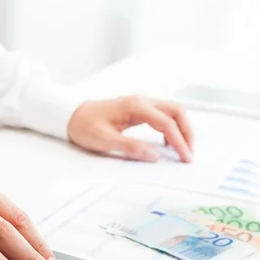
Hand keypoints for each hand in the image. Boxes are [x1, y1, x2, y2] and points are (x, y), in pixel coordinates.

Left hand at [67, 96, 193, 162]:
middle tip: (188, 153)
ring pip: (171, 111)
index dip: (179, 141)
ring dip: (181, 128)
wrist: (71, 115)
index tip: (185, 158)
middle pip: (176, 111)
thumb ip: (130, 147)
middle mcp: (141, 101)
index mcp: (135, 106)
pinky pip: (162, 114)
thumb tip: (154, 156)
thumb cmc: (84, 125)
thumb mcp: (105, 140)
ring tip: (182, 149)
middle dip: (187, 132)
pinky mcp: (137, 109)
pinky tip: (167, 142)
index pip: (167, 123)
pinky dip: (170, 126)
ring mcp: (140, 103)